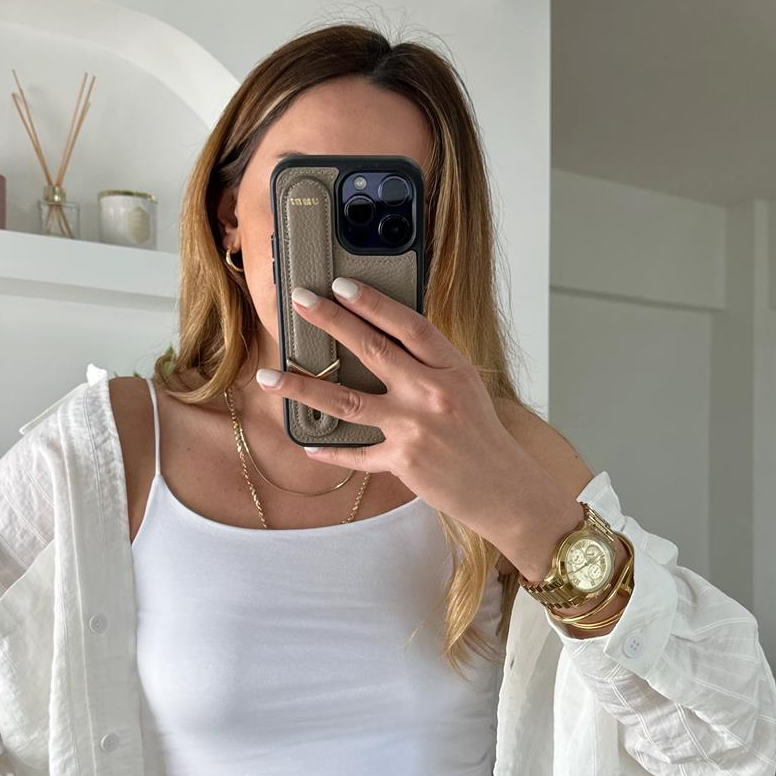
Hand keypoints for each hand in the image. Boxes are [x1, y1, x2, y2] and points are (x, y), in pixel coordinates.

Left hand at [257, 278, 535, 541]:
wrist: (505, 490)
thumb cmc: (482, 438)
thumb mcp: (466, 389)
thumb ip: (429, 366)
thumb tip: (382, 341)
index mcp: (452, 369)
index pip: (409, 325)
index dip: (374, 302)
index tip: (342, 285)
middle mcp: (433, 394)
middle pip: (372, 351)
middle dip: (330, 323)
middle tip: (299, 303)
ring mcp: (416, 428)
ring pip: (347, 401)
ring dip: (303, 387)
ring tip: (270, 377)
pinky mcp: (404, 461)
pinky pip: (357, 453)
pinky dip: (331, 449)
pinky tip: (309, 442)